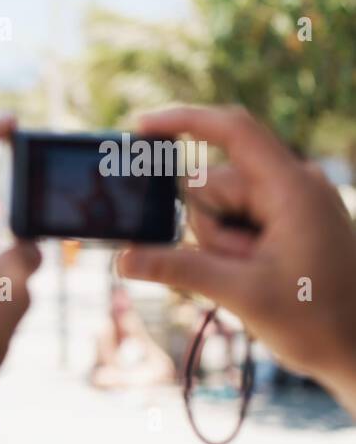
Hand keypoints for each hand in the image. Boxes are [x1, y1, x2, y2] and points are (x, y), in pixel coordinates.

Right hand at [118, 105, 355, 405]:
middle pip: (213, 185)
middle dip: (207, 229)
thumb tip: (124, 258)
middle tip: (237, 270)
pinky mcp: (285, 225)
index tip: (140, 128)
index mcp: (292, 188)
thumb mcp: (242, 294)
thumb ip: (180, 270)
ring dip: (218, 247)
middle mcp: (291, 187)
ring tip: (252, 279)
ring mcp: (289, 206)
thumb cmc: (319, 322)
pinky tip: (251, 278)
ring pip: (218, 210)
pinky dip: (229, 252)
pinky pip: (235, 225)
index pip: (234, 131)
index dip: (184, 121)